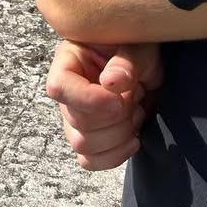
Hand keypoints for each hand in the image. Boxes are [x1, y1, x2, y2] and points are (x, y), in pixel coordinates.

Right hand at [45, 39, 162, 170]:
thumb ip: (125, 62)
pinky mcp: (90, 138)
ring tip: (135, 112)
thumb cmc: (136, 45)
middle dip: (115, 117)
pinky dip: (114, 156)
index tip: (119, 99)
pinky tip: (133, 139)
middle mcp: (67, 93)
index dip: (89, 100)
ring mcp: (76, 118)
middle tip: (135, 96)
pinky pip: (90, 161)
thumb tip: (111, 82)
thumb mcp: (136, 45)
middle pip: (77, 123)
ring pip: (83, 146)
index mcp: (69, 62)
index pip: (59, 87)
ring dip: (118, 135)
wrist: (147, 65)